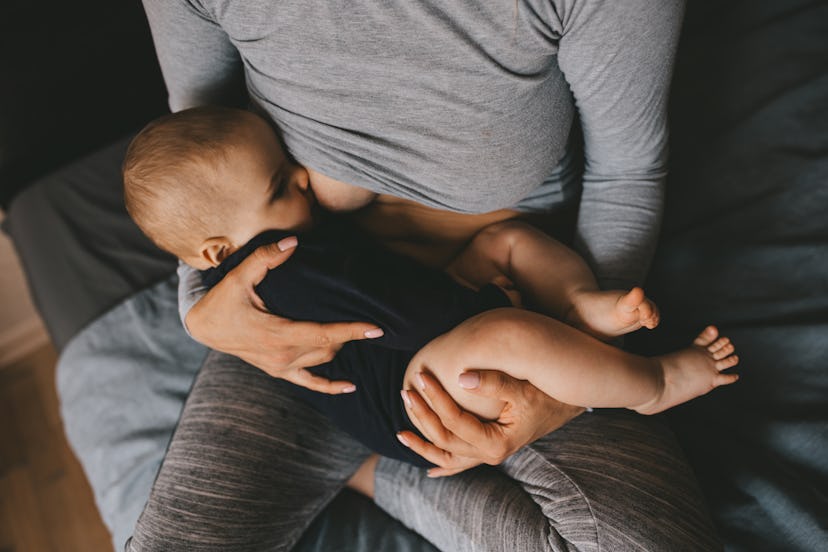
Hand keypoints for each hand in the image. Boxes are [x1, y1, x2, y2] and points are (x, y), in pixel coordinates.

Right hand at [186, 238, 383, 392]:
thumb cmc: (223, 301)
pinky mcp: (279, 371)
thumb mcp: (239, 277)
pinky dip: (330, 386)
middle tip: (369, 316)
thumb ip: (265, 258)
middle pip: (329, 348)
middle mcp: (282, 356)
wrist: (205, 328)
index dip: (351, 331)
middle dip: (350, 335)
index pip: (323, 335)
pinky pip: (309, 383)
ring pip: (323, 360)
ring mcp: (281, 366)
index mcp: (277, 334)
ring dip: (340, 347)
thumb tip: (292, 243)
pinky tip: (350, 386)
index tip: (376, 328)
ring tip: (357, 331)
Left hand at [398, 370, 583, 476]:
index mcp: (496, 443)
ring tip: (401, 433)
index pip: (453, 421)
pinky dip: (444, 464)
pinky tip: (431, 469)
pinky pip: (463, 462)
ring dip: (424, 445)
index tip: (421, 376)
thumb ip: (493, 382)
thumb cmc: (547, 394)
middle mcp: (490, 454)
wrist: (568, 404)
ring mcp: (489, 455)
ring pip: (449, 456)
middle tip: (405, 391)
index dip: (434, 398)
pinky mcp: (490, 449)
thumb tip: (460, 376)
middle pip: (444, 439)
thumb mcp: (522, 388)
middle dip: (422, 416)